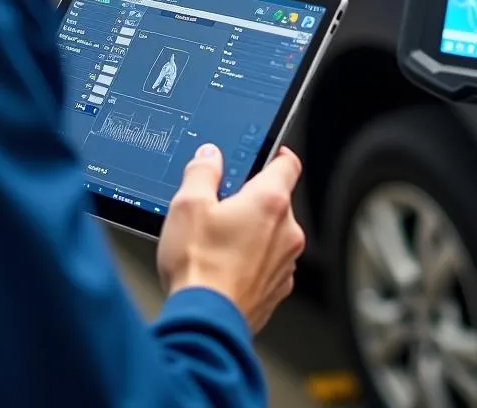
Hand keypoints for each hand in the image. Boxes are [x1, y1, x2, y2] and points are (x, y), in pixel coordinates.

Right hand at [157, 143, 305, 333]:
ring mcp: (285, 263)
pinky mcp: (277, 289)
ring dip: (254, 232)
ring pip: (273, 234)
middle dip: (253, 199)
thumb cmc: (199, 267)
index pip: (288, 163)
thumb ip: (202, 172)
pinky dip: (253, 261)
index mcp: (270, 201)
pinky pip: (269, 263)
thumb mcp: (188, 205)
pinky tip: (225, 267)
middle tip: (222, 205)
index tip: (267, 153)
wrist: (205, 324)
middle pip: (277, 200)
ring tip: (218, 241)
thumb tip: (209, 157)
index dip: (277, 154)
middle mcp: (287, 231)